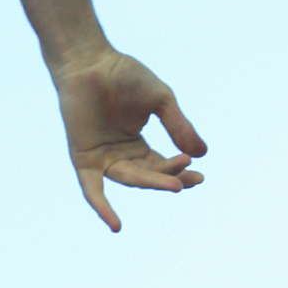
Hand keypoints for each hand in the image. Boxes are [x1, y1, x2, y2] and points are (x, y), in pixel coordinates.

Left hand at [52, 47, 207, 231]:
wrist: (91, 62)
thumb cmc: (124, 75)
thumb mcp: (161, 101)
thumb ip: (178, 126)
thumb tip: (203, 154)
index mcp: (136, 145)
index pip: (161, 164)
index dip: (179, 169)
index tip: (199, 171)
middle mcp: (119, 156)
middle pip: (148, 174)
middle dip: (170, 176)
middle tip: (191, 179)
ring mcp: (101, 158)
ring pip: (130, 179)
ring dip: (152, 183)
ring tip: (175, 185)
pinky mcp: (84, 159)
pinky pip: (92, 190)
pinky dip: (102, 207)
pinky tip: (116, 225)